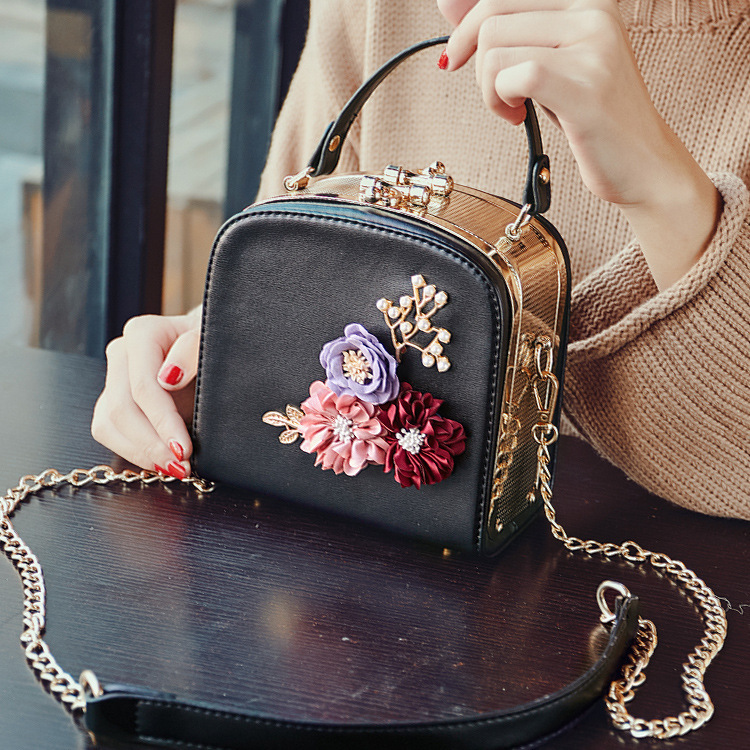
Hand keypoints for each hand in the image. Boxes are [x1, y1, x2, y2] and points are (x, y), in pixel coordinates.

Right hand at [91, 308, 201, 476]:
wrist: (211, 343)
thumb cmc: (213, 341)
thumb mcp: (212, 341)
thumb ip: (192, 351)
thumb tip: (168, 377)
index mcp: (143, 334)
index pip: (143, 387)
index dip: (163, 422)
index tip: (184, 448)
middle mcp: (122, 354)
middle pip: (121, 410)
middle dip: (152, 444)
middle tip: (181, 466)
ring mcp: (115, 378)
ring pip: (108, 425)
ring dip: (140, 453)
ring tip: (173, 468)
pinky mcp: (115, 400)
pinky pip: (111, 432)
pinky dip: (135, 452)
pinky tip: (160, 461)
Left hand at [437, 0, 721, 289]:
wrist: (641, 163)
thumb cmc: (589, 114)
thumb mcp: (546, 61)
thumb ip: (505, 30)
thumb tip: (446, 2)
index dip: (466, 25)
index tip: (457, 58)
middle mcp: (594, 8)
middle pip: (492, 14)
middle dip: (473, 60)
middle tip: (492, 93)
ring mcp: (593, 42)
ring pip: (494, 47)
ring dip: (488, 89)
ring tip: (512, 108)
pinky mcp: (585, 83)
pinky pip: (512, 77)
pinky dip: (500, 102)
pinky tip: (517, 118)